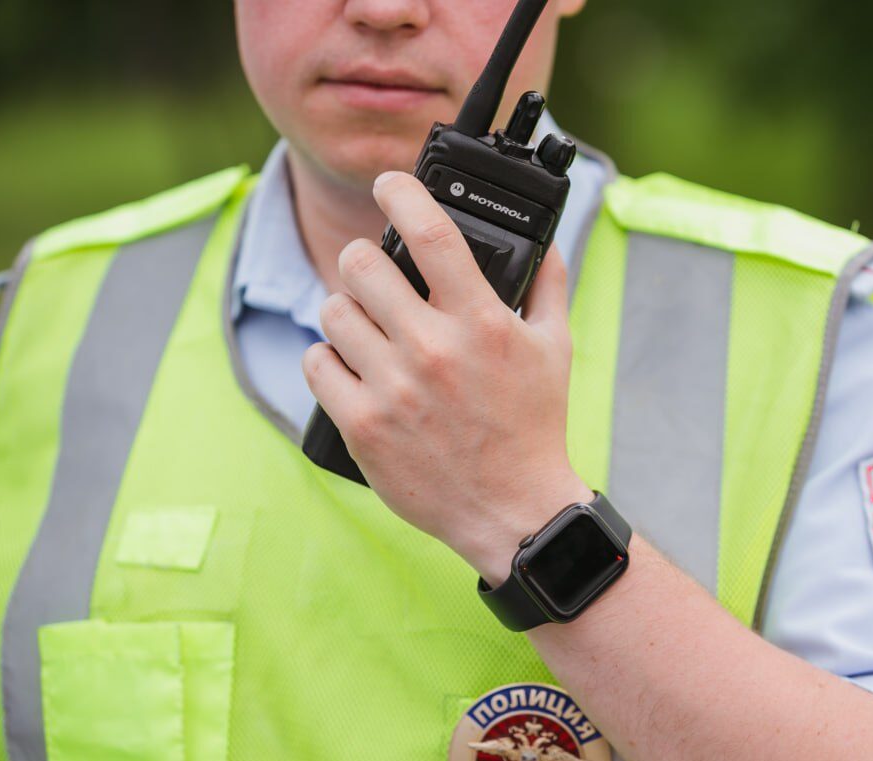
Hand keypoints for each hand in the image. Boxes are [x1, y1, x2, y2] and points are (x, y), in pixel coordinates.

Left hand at [303, 171, 592, 584]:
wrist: (513, 510)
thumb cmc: (535, 426)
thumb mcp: (556, 349)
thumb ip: (548, 285)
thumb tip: (547, 238)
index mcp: (482, 322)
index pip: (430, 232)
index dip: (400, 193)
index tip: (388, 184)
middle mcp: (433, 349)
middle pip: (362, 263)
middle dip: (366, 260)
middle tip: (377, 275)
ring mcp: (393, 389)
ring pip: (333, 310)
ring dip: (348, 311)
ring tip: (368, 328)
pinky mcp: (362, 426)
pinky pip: (316, 363)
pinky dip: (329, 359)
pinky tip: (355, 367)